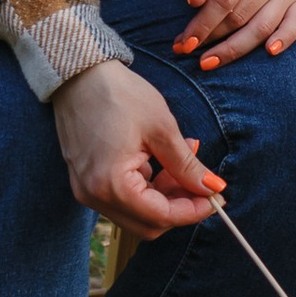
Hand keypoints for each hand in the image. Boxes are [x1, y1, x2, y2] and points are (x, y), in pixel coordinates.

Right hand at [53, 59, 226, 234]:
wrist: (78, 72)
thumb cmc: (118, 95)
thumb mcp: (162, 129)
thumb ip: (187, 166)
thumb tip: (212, 188)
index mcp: (111, 185)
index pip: (160, 217)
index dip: (193, 210)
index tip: (216, 196)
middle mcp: (93, 196)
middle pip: (148, 224)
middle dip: (180, 206)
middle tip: (201, 180)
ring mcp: (86, 190)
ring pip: (137, 212)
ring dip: (165, 194)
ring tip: (185, 157)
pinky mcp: (86, 180)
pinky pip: (123, 197)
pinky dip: (147, 186)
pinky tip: (162, 158)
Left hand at [174, 0, 295, 70]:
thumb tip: (195, 1)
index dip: (204, 24)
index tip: (185, 43)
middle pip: (241, 16)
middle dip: (213, 37)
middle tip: (191, 50)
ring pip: (263, 26)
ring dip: (235, 48)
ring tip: (211, 61)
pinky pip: (295, 25)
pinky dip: (284, 40)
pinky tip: (269, 52)